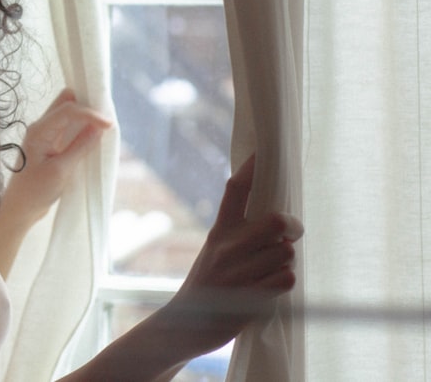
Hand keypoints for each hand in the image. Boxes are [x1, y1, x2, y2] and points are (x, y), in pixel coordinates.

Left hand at [2, 89, 111, 225]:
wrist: (19, 208)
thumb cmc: (35, 191)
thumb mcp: (60, 170)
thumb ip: (80, 147)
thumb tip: (99, 128)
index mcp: (39, 131)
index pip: (68, 110)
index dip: (91, 114)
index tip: (109, 125)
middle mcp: (41, 127)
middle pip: (66, 101)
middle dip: (87, 105)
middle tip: (106, 119)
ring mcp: (45, 134)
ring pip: (68, 112)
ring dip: (85, 116)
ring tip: (103, 126)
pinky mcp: (51, 144)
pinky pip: (68, 126)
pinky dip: (82, 127)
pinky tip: (93, 135)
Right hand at [163, 155, 303, 354]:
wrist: (184, 324)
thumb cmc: (208, 285)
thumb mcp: (215, 251)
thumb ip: (239, 233)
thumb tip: (280, 221)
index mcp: (219, 231)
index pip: (236, 190)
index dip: (251, 169)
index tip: (262, 151)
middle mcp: (226, 247)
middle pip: (277, 221)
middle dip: (291, 227)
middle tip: (290, 235)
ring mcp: (237, 272)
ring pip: (286, 253)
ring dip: (286, 261)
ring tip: (270, 270)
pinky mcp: (249, 297)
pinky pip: (286, 278)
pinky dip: (285, 281)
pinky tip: (270, 287)